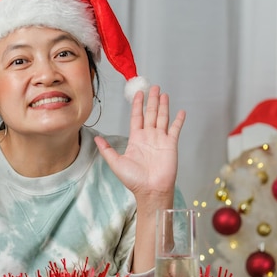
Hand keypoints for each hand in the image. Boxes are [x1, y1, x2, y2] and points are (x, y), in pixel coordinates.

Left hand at [94, 85, 184, 200]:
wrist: (150, 190)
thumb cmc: (134, 179)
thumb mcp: (115, 163)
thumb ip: (107, 149)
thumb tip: (96, 139)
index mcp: (136, 139)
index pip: (137, 117)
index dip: (137, 105)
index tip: (138, 93)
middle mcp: (149, 137)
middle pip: (151, 114)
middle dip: (151, 100)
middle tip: (153, 87)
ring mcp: (160, 139)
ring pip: (162, 117)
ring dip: (163, 105)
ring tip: (163, 93)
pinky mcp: (171, 144)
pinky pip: (175, 129)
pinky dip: (178, 120)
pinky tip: (180, 111)